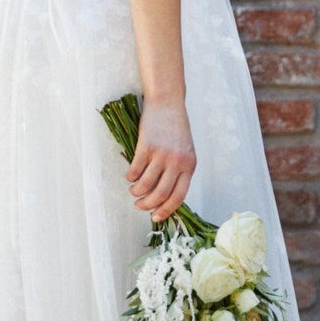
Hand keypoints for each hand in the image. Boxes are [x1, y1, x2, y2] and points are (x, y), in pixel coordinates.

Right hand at [126, 97, 195, 222]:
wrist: (168, 103)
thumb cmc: (176, 128)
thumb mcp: (185, 151)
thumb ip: (179, 171)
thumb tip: (164, 196)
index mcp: (189, 166)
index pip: (179, 197)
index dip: (166, 211)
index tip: (155, 218)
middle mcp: (177, 162)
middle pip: (161, 194)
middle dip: (147, 205)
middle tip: (139, 206)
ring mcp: (161, 154)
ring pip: (146, 185)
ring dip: (136, 192)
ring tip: (133, 191)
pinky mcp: (146, 146)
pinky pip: (135, 170)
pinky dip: (130, 177)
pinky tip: (130, 176)